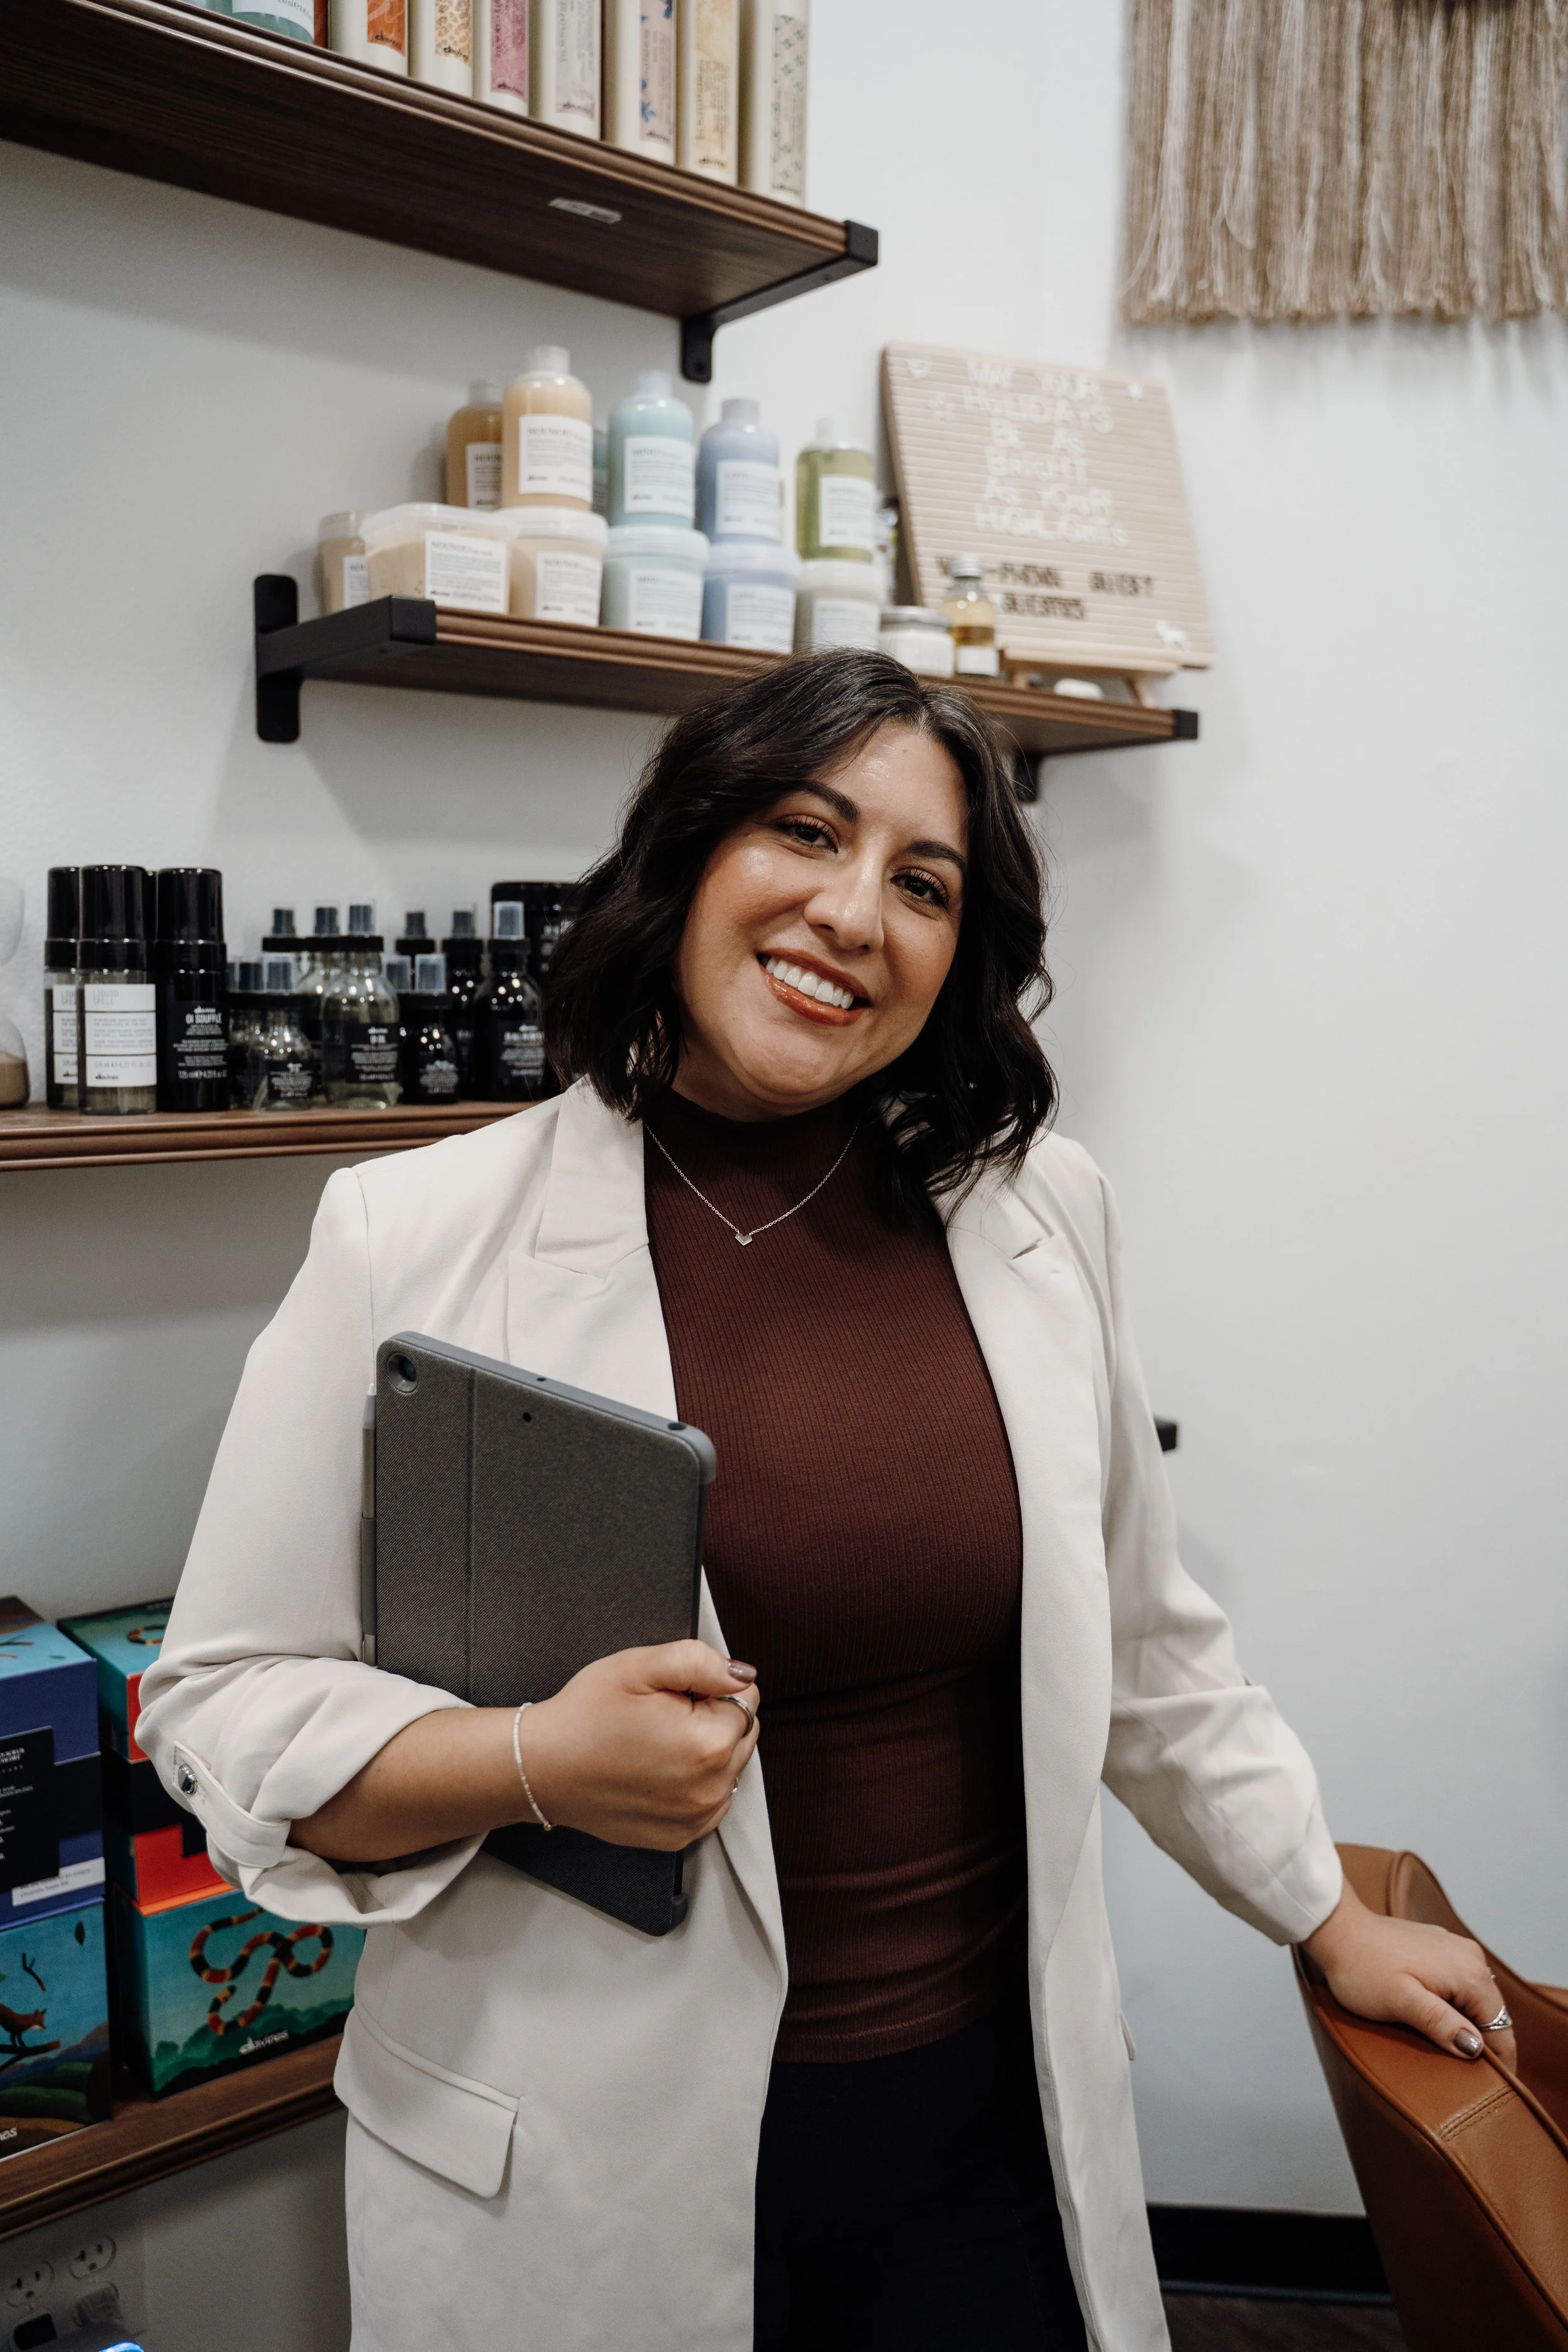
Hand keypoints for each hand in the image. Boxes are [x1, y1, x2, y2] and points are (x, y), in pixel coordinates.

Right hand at [518, 1640, 761, 1851]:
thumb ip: (701, 1661)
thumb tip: (742, 1674)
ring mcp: (696, 1819)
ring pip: (730, 1767)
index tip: (673, 1694)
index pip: (745, 1698)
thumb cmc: (585, 1715)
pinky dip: (696, 1782)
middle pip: (743, 1733)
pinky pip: (712, 1799)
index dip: (709, 1686)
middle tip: (662, 1715)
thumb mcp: (639, 1666)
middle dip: (714, 1717)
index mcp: (708, 1744)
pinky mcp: (680, 1836)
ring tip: (657, 1743)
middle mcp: (711, 1789)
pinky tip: (658, 1770)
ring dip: (708, 1751)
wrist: (541, 1768)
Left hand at [1302, 1883, 1516, 2069]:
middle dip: (1484, 2045)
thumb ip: (1442, 2024)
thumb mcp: (1401, 2002)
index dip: (1502, 2062)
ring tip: (1453, 2053)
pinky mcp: (1440, 1948)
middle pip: (1491, 2014)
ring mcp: (1456, 1949)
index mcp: (1469, 1972)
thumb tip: (1476, 2048)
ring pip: (1476, 2000)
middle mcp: (1471, 1957)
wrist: (1337, 1928)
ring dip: (1468, 2025)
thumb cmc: (1363, 1968)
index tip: (1496, 2091)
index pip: (1501, 2028)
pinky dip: (1455, 2007)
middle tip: (1471, 2079)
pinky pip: (1459, 1985)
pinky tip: (1439, 2022)